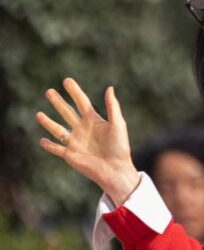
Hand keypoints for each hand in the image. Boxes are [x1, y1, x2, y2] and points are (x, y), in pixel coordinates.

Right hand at [35, 78, 138, 204]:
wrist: (115, 169)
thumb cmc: (120, 147)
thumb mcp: (118, 124)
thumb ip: (113, 107)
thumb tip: (110, 88)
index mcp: (94, 121)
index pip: (81, 102)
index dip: (75, 91)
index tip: (67, 80)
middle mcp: (82, 129)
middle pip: (67, 112)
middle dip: (58, 102)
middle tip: (49, 91)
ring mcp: (75, 142)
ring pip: (58, 129)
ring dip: (48, 122)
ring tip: (38, 114)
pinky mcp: (70, 155)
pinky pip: (56, 149)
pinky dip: (49, 145)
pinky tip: (41, 140)